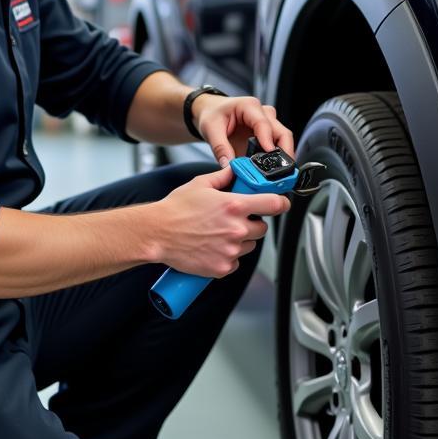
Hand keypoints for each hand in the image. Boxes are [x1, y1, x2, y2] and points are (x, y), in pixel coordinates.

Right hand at [152, 165, 290, 277]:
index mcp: (234, 206)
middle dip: (252, 223)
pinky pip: (235, 261)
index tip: (280, 204)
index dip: (280, 203)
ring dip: (240, 240)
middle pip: (262, 228)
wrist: (157, 234)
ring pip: (249, 246)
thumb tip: (235, 171)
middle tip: (234, 220)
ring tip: (218, 234)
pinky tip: (213, 247)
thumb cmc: (175, 210)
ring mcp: (230, 250)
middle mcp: (236, 229)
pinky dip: (228, 256)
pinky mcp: (222, 267)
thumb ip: (223, 177)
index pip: (273, 205)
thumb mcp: (201, 184)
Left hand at [193, 94, 295, 166]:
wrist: (212, 112)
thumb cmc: (213, 114)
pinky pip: (277, 147)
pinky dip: (277, 159)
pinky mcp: (268, 135)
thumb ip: (219, 148)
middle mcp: (263, 113)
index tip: (269, 153)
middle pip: (281, 132)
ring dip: (282, 157)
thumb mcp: (210, 129)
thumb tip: (228, 166)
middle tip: (281, 171)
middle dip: (284, 152)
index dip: (267, 139)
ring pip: (283, 140)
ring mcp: (268, 124)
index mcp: (249, 106)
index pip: (263, 123)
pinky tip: (271, 171)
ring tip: (276, 174)